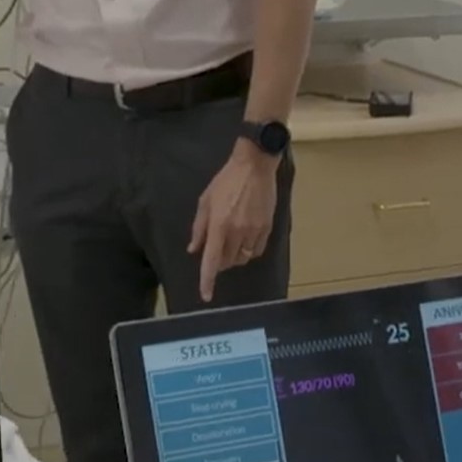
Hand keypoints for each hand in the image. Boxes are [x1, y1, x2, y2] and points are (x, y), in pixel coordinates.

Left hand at [189, 146, 278, 300]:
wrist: (254, 166)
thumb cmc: (225, 181)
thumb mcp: (205, 201)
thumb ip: (199, 228)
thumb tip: (194, 250)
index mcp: (219, 225)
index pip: (211, 261)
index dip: (207, 281)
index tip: (206, 295)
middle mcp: (237, 232)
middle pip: (227, 262)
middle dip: (219, 262)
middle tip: (215, 250)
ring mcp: (254, 231)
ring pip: (242, 258)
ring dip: (233, 257)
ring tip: (230, 243)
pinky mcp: (267, 228)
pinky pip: (256, 250)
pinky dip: (248, 251)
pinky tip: (244, 240)